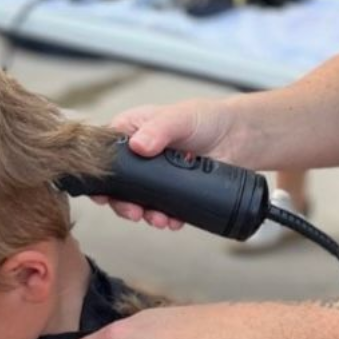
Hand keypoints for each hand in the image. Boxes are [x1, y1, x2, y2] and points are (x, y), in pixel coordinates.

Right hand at [99, 98, 240, 226]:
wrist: (238, 137)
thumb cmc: (205, 118)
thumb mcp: (179, 117)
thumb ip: (159, 129)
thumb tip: (139, 146)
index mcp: (131, 132)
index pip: (103, 155)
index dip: (100, 175)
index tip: (103, 193)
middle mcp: (138, 157)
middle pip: (118, 185)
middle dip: (123, 203)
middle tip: (133, 212)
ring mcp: (155, 177)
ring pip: (138, 201)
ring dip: (145, 214)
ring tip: (159, 219)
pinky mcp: (172, 192)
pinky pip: (162, 210)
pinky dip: (165, 218)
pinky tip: (172, 221)